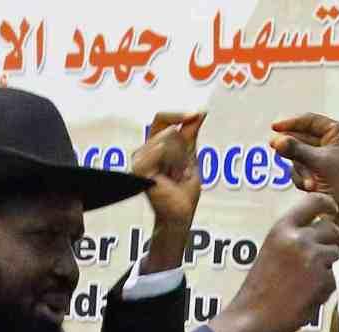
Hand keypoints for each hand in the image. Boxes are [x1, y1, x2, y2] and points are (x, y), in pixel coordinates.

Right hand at [130, 112, 205, 272]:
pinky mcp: (140, 169)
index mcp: (154, 144)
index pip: (162, 117)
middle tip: (182, 170)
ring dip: (180, 159)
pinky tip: (172, 176)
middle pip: (169, 129)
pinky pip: (160, 149)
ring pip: (167, 139)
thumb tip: (199, 112)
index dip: (179, 114)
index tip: (198, 114)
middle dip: (183, 149)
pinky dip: (172, 162)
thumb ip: (191, 135)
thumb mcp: (190, 157)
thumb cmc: (183, 190)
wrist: (181, 213)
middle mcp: (143, 149)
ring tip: (176, 175)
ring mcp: (139, 159)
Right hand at [208, 195, 338, 331]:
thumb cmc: (261, 289)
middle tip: (328, 257)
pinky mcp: (323, 279)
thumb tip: (324, 230)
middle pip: (332, 229)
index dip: (328, 204)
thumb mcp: (272, 250)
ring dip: (332, 266)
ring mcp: (313, 258)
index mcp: (282, 228)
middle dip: (334, 242)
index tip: (333, 210)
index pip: (314, 202)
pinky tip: (311, 295)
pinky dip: (329, 286)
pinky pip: (338, 276)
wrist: (252, 318)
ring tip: (311, 282)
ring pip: (338, 254)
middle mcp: (298, 238)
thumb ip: (294, 238)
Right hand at [270, 113, 338, 226]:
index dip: (291, 123)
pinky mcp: (315, 173)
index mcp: (337, 132)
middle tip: (276, 149)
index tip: (274, 128)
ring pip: (296, 156)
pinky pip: (297, 170)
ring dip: (300, 171)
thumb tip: (275, 140)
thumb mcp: (318, 163)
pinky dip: (301, 179)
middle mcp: (329, 142)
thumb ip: (296, 150)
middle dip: (295, 153)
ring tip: (310, 184)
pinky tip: (310, 188)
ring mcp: (321, 158)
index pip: (309, 121)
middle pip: (299, 138)